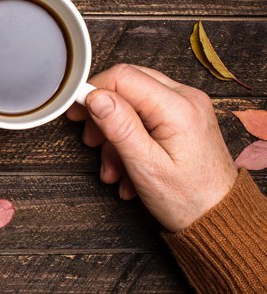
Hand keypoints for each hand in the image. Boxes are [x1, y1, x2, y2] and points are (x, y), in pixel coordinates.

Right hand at [67, 64, 237, 231]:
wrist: (220, 220)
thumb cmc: (189, 199)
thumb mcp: (146, 167)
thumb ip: (120, 127)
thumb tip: (95, 96)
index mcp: (178, 107)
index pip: (123, 77)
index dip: (93, 91)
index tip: (77, 113)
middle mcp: (186, 98)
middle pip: (127, 85)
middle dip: (104, 115)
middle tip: (92, 142)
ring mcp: (187, 106)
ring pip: (134, 102)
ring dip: (116, 134)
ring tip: (113, 168)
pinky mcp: (184, 116)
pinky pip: (146, 114)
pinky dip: (131, 137)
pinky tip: (127, 167)